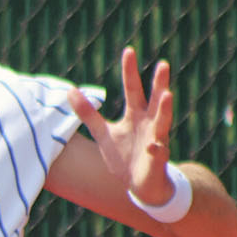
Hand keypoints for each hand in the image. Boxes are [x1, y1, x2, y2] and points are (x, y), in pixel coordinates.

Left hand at [68, 47, 173, 206]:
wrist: (139, 186)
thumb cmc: (123, 157)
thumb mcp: (102, 133)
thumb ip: (88, 113)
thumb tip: (70, 90)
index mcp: (135, 115)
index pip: (132, 88)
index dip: (130, 71)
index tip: (129, 50)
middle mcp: (149, 124)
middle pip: (153, 100)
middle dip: (159, 83)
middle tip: (162, 64)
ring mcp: (156, 141)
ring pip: (162, 122)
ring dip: (164, 110)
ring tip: (167, 95)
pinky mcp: (157, 160)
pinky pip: (159, 153)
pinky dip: (157, 150)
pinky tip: (154, 146)